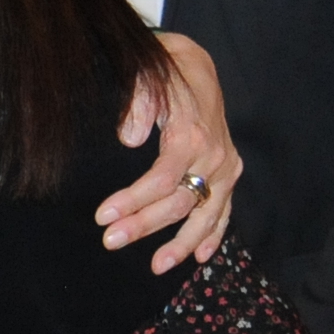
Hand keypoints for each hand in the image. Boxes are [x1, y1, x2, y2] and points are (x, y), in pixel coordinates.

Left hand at [97, 31, 239, 270]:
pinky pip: (224, 210)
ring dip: (182, 244)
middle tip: (110, 241)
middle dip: (144, 225)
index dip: (132, 201)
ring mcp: (226, 167)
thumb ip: (137, 105)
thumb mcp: (146, 78)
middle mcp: (214, 156)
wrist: (197, 67)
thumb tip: (129, 138)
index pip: (161, 179)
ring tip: (157, 266)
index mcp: (191, 135)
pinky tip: (200, 257)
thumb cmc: (164, 75)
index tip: (103, 216)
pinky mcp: (230, 172)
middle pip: (178, 202)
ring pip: (205, 214)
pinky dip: (214, 234)